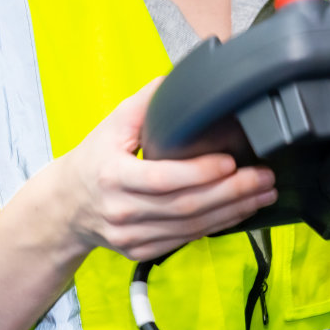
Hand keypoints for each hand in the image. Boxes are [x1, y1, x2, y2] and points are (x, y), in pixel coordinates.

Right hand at [49, 79, 277, 260]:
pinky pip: (186, 240)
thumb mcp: (111, 124)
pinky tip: (239, 211)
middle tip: (263, 177)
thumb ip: (147, 101)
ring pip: (191, 227)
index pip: (162, 178)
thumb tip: (179, 77)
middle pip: (185, 206)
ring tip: (262, 194)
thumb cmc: (94, 160)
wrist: (66, 206)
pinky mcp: (141, 251)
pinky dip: (216, 226)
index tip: (231, 161)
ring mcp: (131, 236)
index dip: (200, 172)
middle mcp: (121, 211)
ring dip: (233, 211)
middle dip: (232, 192)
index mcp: (112, 176)